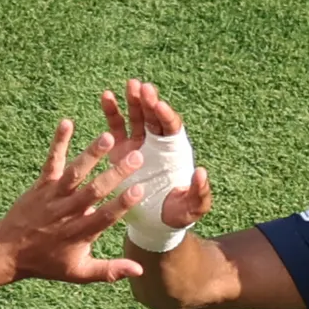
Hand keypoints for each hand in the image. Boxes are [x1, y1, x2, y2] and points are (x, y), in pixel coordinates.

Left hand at [0, 116, 141, 283]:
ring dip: (91, 154)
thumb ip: (110, 271)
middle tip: (136, 157)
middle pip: (94, 191)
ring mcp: (53, 196)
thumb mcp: (79, 273)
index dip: (123, 204)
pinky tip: (67, 122)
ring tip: (108, 136)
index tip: (140, 189)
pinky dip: (58, 142)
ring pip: (74, 173)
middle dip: (116, 174)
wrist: (8, 251)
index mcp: (80, 233)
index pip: (105, 217)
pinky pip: (51, 161)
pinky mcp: (41, 185)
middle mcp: (68, 212)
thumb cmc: (48, 262)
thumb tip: (140, 271)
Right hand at [99, 79, 213, 231]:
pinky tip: (106, 96)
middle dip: (149, 101)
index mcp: (175, 151)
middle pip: (154, 116)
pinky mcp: (121, 151)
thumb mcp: (191, 208)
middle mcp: (157, 143)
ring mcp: (138, 144)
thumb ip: (199, 193)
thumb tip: (201, 173)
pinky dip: (112, 111)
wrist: (154, 223)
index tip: (159, 105)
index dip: (166, 115)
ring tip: (129, 85)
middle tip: (142, 87)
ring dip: (132, 100)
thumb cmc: (176, 214)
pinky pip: (116, 127)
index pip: (171, 127)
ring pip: (136, 117)